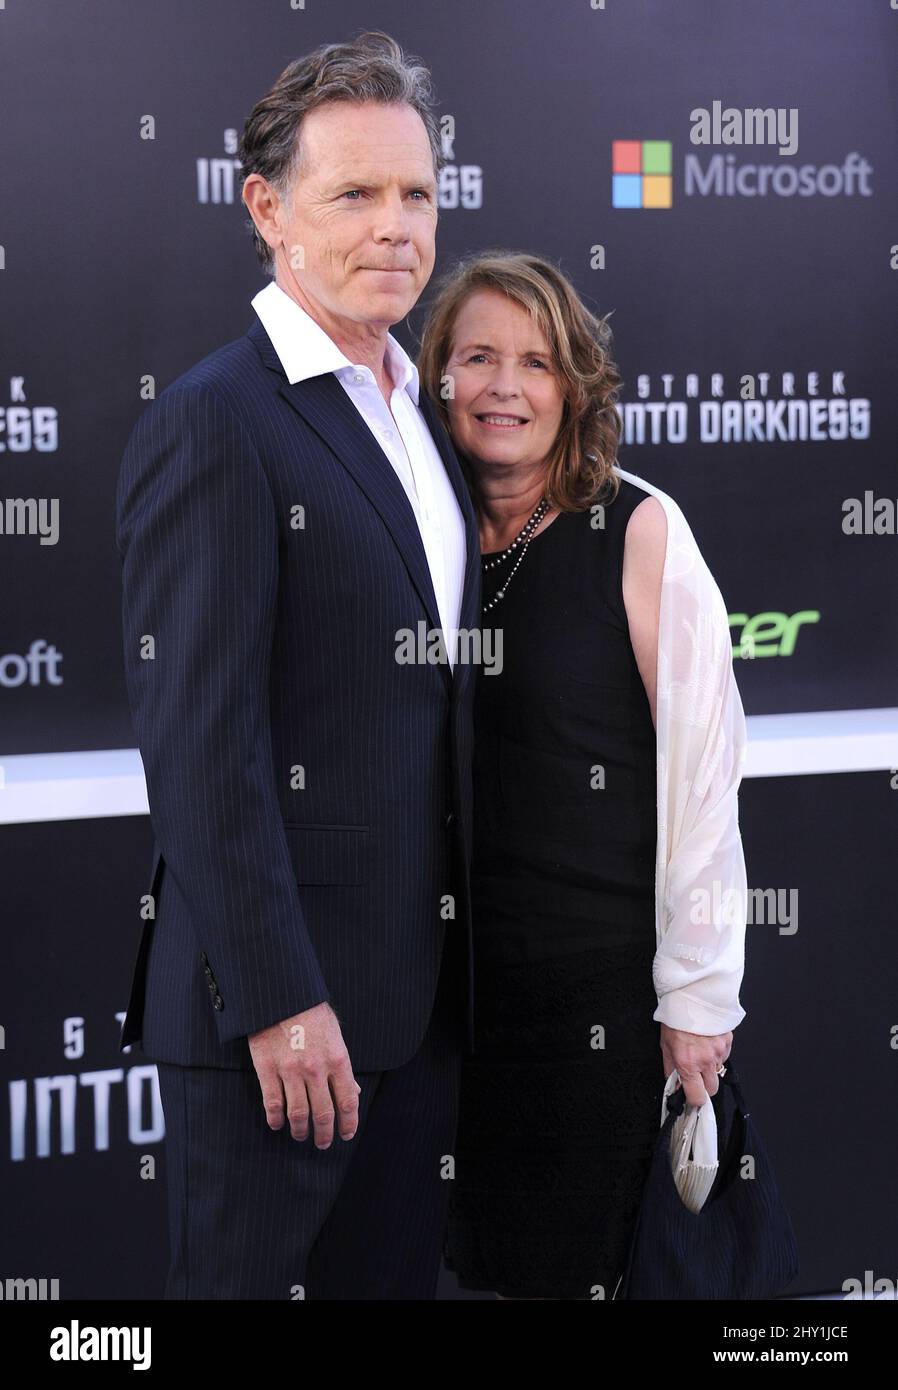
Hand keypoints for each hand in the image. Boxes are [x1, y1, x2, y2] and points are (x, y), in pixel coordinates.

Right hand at [248, 1001, 360, 1147]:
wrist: (281, 994)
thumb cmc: (311, 1011)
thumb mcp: (335, 1034)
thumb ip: (342, 1065)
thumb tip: (353, 1092)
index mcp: (338, 1059)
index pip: (348, 1101)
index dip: (349, 1123)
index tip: (346, 1134)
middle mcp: (316, 1069)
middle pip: (323, 1114)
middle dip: (324, 1134)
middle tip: (323, 1143)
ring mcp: (290, 1070)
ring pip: (298, 1114)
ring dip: (301, 1130)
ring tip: (301, 1136)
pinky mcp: (267, 1068)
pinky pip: (272, 1103)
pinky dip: (275, 1119)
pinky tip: (277, 1124)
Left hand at [659, 1023, 731, 1107]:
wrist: (691, 995)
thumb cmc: (676, 1018)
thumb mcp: (665, 1045)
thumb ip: (670, 1068)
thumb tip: (673, 1083)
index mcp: (688, 1063)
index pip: (697, 1097)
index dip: (694, 1099)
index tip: (691, 1096)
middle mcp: (706, 1060)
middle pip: (712, 1089)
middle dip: (704, 1085)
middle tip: (695, 1074)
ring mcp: (719, 1051)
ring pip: (719, 1071)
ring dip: (710, 1067)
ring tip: (700, 1050)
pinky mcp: (728, 1041)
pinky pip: (724, 1056)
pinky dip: (717, 1053)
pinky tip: (707, 1041)